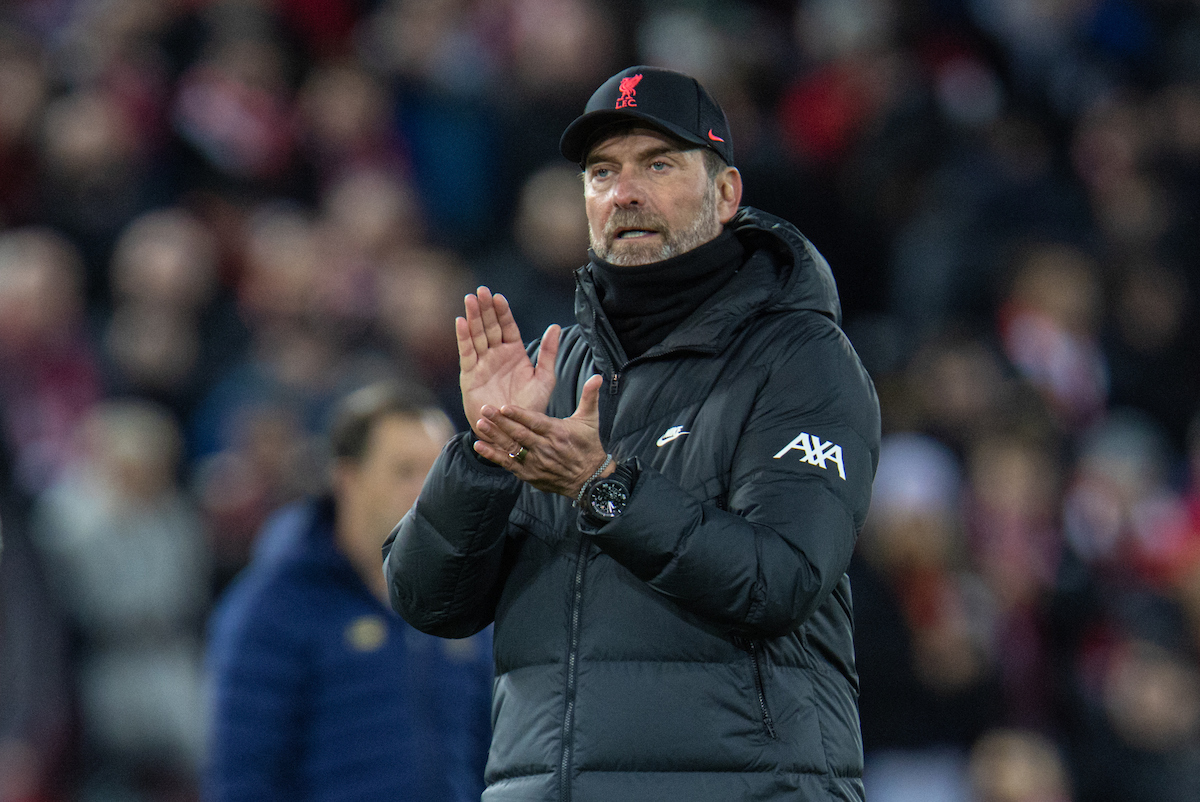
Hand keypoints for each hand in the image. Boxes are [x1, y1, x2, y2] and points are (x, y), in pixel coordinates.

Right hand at [456, 286, 559, 437]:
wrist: (513, 431)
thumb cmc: (531, 407)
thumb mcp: (545, 379)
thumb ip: (549, 354)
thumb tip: (555, 327)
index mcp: (514, 353)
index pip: (507, 327)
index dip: (502, 312)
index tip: (499, 297)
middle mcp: (496, 355)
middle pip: (489, 326)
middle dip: (485, 309)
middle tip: (481, 290)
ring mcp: (482, 364)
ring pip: (477, 335)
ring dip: (473, 317)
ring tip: (470, 300)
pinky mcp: (470, 375)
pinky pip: (466, 353)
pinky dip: (463, 337)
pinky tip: (461, 321)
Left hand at [473, 374, 612, 497]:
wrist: (590, 480)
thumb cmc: (588, 446)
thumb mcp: (590, 420)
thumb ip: (590, 396)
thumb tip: (597, 376)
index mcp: (558, 433)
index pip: (536, 423)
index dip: (519, 415)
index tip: (504, 407)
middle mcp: (545, 449)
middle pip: (520, 434)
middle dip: (501, 422)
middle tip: (485, 409)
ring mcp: (536, 463)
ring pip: (512, 448)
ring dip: (494, 437)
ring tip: (480, 424)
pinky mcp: (529, 475)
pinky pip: (508, 464)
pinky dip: (493, 456)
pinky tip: (479, 446)